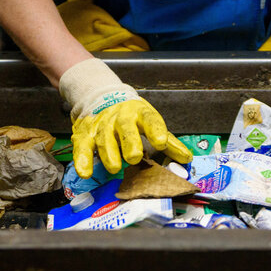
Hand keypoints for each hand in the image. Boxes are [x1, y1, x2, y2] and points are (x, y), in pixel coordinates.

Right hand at [60, 58, 191, 177]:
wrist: (102, 98)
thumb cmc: (132, 116)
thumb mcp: (151, 123)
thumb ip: (169, 142)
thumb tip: (187, 158)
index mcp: (141, 113)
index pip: (150, 119)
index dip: (156, 130)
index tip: (161, 141)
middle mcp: (121, 117)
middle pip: (125, 128)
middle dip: (129, 142)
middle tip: (134, 157)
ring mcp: (102, 125)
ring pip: (105, 138)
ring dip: (109, 153)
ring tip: (114, 167)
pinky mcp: (85, 134)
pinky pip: (83, 147)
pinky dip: (83, 159)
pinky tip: (86, 172)